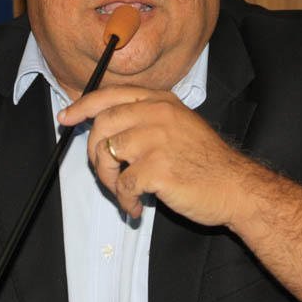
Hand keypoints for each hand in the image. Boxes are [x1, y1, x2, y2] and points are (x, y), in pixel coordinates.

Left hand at [58, 85, 253, 223]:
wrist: (235, 186)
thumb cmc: (207, 162)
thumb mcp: (180, 123)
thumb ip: (146, 118)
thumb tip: (105, 126)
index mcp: (161, 101)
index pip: (110, 95)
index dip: (82, 106)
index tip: (66, 118)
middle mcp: (157, 114)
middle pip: (102, 125)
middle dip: (96, 154)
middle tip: (107, 175)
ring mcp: (157, 140)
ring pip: (107, 154)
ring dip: (109, 180)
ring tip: (125, 193)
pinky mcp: (157, 168)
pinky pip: (123, 185)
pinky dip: (125, 201)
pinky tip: (137, 206)